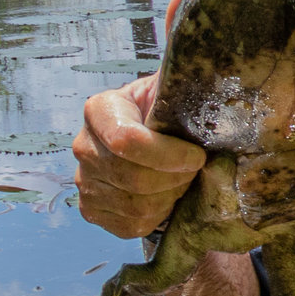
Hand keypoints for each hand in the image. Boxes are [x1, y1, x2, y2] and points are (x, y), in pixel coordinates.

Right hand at [73, 75, 203, 238]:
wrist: (157, 137)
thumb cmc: (172, 112)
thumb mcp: (176, 89)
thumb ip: (187, 80)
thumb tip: (210, 70)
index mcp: (100, 109)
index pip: (127, 141)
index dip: (170, 155)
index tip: (199, 155)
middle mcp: (83, 145)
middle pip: (134, 178)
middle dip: (176, 178)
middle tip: (195, 169)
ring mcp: (84, 180)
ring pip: (136, 205)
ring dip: (170, 196)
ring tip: (182, 180)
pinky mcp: (92, 209)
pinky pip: (130, 225)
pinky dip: (158, 216)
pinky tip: (166, 196)